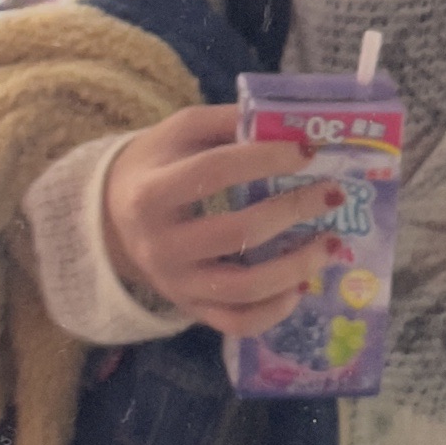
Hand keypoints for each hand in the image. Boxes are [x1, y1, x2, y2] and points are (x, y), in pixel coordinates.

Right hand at [100, 108, 324, 340]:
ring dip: (296, 266)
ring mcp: (176, 284)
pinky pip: (237, 322)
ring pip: (243, 288)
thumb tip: (289, 126)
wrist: (113, 217)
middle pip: (237, 233)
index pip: (214, 173)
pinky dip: (275, 310)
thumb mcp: (181, 132)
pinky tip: (301, 286)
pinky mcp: (191, 309)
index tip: (307, 151)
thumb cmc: (158, 166)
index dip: (264, 160)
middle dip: (293, 211)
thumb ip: (228, 122)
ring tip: (331, 243)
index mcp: (151, 193)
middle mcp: (160, 245)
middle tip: (332, 194)